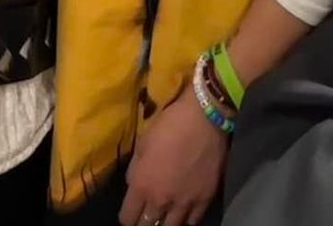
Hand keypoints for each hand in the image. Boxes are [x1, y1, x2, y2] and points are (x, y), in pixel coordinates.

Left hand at [118, 88, 229, 225]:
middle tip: (147, 214)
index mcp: (142, 186)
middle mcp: (161, 200)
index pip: (127, 218)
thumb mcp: (142, 145)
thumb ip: (135, 171)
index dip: (128, 216)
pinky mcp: (205, 199)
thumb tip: (135, 186)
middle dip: (144, 223)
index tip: (132, 211)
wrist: (205, 117)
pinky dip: (186, 220)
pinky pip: (192, 222)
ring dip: (164, 223)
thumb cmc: (169, 125)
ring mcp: (184, 203)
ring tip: (165, 216)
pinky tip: (184, 213)